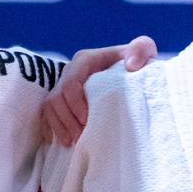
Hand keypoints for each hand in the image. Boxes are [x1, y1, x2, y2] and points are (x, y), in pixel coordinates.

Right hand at [41, 38, 156, 145]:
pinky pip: (47, 113)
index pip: (71, 82)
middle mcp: (70, 71)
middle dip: (67, 119)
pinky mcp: (62, 99)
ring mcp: (63, 85)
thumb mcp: (145, 50)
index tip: (88, 121)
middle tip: (81, 138)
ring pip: (50, 107)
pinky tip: (64, 141)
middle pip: (57, 98)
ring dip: (60, 126)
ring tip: (74, 142)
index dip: (76, 104)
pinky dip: (53, 127)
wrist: (134, 72)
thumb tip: (130, 65)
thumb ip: (141, 48)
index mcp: (85, 60)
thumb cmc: (138, 62)